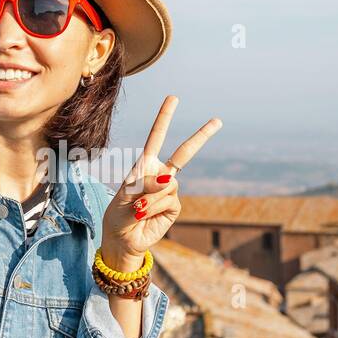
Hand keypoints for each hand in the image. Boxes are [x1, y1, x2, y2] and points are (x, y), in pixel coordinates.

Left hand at [99, 95, 221, 271]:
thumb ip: (145, 186)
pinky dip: (153, 207)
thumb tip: (170, 180)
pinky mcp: (174, 206)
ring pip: (168, 185)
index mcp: (144, 165)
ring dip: (150, 197)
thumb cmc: (118, 215)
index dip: (164, 118)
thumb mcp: (124, 197)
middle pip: (184, 153)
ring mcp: (169, 191)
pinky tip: (144, 215)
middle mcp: (160, 174)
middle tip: (219, 120)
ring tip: (137, 209)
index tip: (174, 98)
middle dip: (201, 136)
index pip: (156, 138)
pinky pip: (168, 201)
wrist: (122, 239)